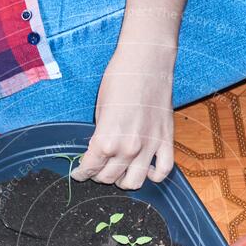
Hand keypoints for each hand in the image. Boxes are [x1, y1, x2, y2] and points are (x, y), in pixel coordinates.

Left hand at [72, 47, 174, 189]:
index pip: (90, 169)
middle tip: (98, 168)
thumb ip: (100, 136)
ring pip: (134, 182)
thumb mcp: (99, 110)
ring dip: (124, 181)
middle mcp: (127, 149)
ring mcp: (149, 147)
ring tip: (120, 171)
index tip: (80, 173)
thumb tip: (98, 153)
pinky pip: (163, 171)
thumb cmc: (119, 79)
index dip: (82, 173)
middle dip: (99, 175)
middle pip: (109, 178)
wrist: (146, 62)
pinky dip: (154, 175)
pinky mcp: (166, 141)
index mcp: (106, 140)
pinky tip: (147, 169)